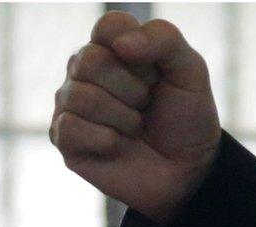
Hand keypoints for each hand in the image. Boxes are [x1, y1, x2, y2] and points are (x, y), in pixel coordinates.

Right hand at [51, 11, 220, 223]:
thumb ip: (166, 40)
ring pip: (82, 96)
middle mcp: (84, 71)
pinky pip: (72, 127)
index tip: (157, 75)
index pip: (110, 25)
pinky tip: (118, 146)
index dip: (141, 52)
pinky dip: (107, 141)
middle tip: (147, 106)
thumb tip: (122, 45)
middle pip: (91, 60)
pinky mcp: (64, 137)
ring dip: (124, 119)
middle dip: (133, 90)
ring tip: (135, 129)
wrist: (189, 172)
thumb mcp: (191, 74)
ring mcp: (70, 103)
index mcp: (113, 48)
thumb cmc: (186, 120)